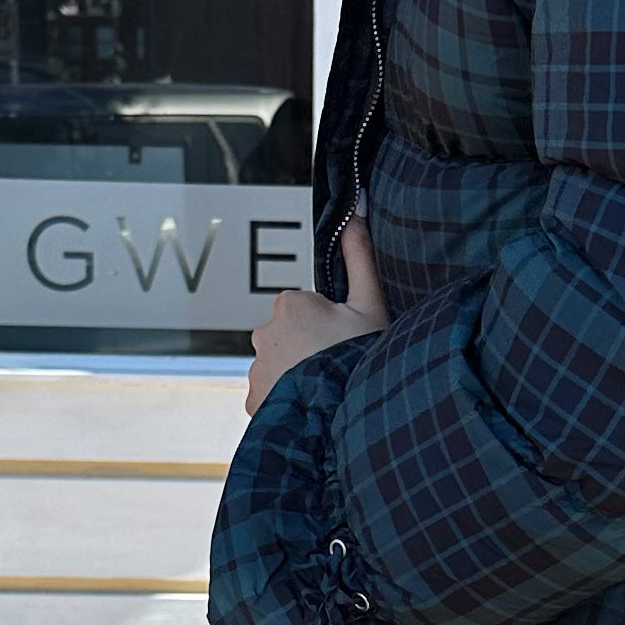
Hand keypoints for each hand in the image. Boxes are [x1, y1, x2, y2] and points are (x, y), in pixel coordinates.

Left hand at [246, 216, 387, 416]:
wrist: (345, 412)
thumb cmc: (360, 357)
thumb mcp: (370, 303)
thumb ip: (359, 255)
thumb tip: (353, 213)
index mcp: (290, 304)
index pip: (308, 309)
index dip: (331, 325)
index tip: (344, 340)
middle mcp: (263, 332)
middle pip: (291, 336)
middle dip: (310, 348)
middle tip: (336, 365)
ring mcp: (256, 367)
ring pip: (279, 365)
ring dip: (297, 374)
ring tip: (324, 388)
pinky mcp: (254, 399)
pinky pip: (271, 394)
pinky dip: (287, 398)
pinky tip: (310, 405)